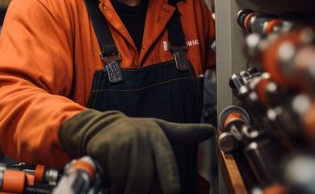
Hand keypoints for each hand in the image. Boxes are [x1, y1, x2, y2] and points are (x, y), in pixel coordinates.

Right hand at [59, 109, 213, 192]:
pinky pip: (112, 176)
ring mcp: (122, 141)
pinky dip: (115, 186)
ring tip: (127, 190)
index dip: (169, 180)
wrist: (104, 125)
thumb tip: (210, 130)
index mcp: (158, 136)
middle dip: (142, 192)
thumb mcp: (162, 130)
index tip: (172, 192)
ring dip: (128, 191)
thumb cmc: (138, 134)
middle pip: (144, 176)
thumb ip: (185, 133)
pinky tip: (115, 185)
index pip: (166, 162)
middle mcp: (141, 137)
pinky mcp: (105, 146)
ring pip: (128, 179)